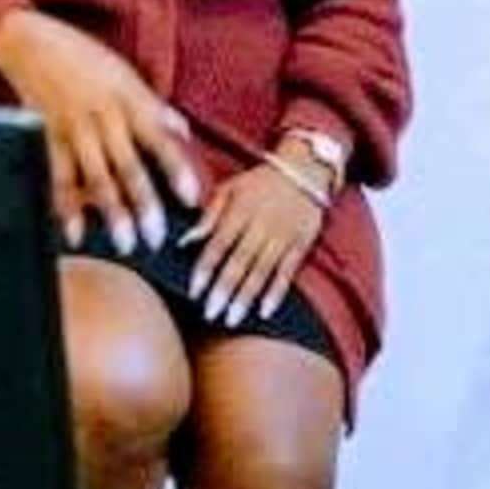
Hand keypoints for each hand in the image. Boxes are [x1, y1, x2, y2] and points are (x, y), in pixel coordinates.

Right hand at [0, 10, 202, 253]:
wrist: (33, 42)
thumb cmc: (87, 60)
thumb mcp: (128, 76)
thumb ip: (155, 109)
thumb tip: (183, 133)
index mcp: (129, 101)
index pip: (160, 140)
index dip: (176, 170)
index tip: (192, 199)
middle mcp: (103, 117)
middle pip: (127, 166)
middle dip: (143, 204)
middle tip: (156, 237)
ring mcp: (73, 129)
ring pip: (95, 178)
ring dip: (111, 213)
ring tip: (125, 243)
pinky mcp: (46, 137)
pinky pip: (58, 177)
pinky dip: (66, 208)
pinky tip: (76, 233)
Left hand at [187, 157, 326, 328]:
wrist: (305, 169)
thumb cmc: (260, 181)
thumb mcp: (230, 187)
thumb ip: (209, 214)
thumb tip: (184, 240)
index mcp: (240, 211)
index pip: (218, 244)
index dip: (205, 268)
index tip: (193, 291)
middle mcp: (261, 225)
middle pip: (240, 262)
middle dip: (224, 289)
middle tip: (210, 314)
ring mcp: (283, 236)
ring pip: (262, 271)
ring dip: (246, 297)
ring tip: (232, 319)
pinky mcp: (301, 244)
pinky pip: (287, 272)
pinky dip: (277, 293)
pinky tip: (265, 312)